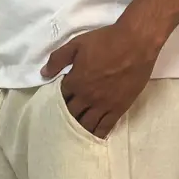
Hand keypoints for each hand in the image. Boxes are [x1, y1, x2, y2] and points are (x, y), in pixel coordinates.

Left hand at [41, 21, 161, 139]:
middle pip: (72, 114)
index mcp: (75, 82)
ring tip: (77, 132)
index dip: (59, 100)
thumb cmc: (106, 40)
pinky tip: (95, 137)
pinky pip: (105, 126)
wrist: (135, 44)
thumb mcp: (77, 43)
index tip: (59, 102)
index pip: (61, 97)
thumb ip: (58, 59)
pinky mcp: (117, 109)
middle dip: (67, 117)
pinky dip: (98, 133)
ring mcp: (102, 105)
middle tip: (65, 120)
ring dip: (80, 129)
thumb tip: (43, 73)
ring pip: (87, 124)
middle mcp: (86, 97)